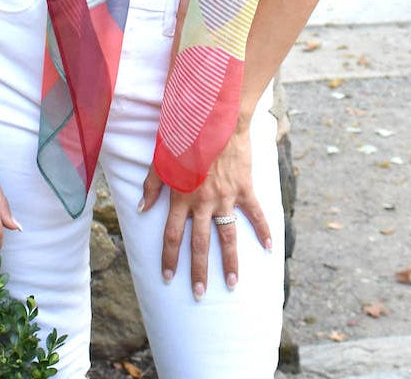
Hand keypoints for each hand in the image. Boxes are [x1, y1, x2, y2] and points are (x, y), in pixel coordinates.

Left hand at [139, 126, 271, 299]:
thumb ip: (151, 186)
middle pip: (198, 243)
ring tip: (231, 283)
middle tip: (198, 293)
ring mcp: (225, 197)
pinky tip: (269, 248)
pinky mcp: (243, 188)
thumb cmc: (185, 135)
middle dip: (198, 271)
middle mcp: (202, 202)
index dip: (169, 258)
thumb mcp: (161, 159)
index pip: (171, 236)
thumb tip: (141, 208)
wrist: (215, 117)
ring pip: (227, 236)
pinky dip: (263, 230)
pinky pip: (255, 214)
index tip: (168, 278)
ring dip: (229, 262)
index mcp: (181, 196)